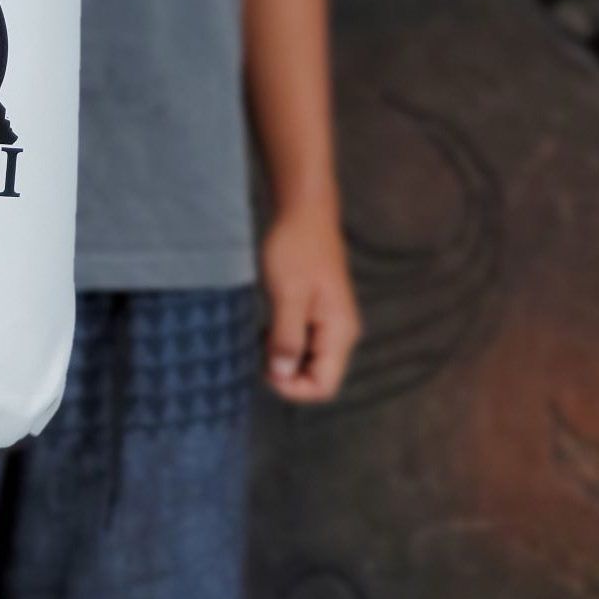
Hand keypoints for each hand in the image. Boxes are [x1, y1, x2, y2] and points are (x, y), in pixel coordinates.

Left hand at [259, 203, 360, 402]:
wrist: (303, 211)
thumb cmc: (296, 248)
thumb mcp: (287, 294)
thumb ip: (287, 337)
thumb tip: (282, 375)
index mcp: (340, 332)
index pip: (323, 386)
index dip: (292, 388)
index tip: (264, 368)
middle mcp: (341, 332)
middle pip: (317, 376)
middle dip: (286, 373)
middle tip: (257, 351)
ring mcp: (330, 321)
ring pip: (308, 359)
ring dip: (283, 357)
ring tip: (259, 337)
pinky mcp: (317, 310)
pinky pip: (303, 340)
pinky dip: (283, 340)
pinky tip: (265, 326)